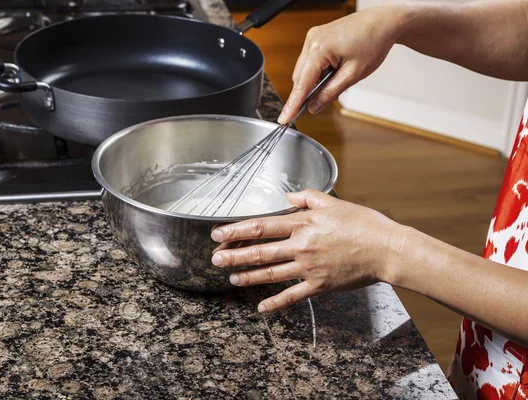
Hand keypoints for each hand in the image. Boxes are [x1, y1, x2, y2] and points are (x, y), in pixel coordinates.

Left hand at [210, 190, 404, 313]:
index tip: (219, 233)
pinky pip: (293, 296)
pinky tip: (261, 308)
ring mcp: (309, 267)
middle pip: (260, 251)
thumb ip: (308, 198)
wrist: (387, 249)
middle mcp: (301, 246)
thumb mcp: (335, 203)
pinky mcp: (319, 285)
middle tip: (215, 258)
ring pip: (271, 274)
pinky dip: (276, 303)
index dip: (236, 230)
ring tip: (231, 277)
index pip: (261, 226)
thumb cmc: (364, 223)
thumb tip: (288, 196)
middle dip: (234, 255)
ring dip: (248, 276)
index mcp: (303, 224)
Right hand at [277, 1, 407, 123]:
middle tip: (327, 99)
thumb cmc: (373, 42)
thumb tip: (314, 106)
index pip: (301, 84)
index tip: (284, 118)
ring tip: (339, 78)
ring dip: (315, 81)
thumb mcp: (353, 74)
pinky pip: (310, 61)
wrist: (384, 22)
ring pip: (305, 70)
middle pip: (300, 77)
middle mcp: (312, 41)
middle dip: (310, 92)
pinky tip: (334, 71)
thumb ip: (330, 92)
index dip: (293, 104)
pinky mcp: (317, 37)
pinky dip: (319, 71)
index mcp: (319, 49)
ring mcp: (313, 37)